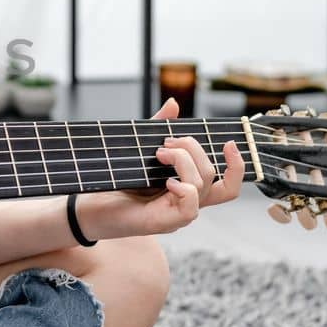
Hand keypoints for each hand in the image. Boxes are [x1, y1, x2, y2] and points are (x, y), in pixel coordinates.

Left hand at [75, 97, 244, 239]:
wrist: (90, 207)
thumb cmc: (116, 182)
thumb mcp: (140, 150)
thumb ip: (158, 128)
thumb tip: (173, 103)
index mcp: (188, 187)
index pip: (228, 184)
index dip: (237, 165)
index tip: (228, 142)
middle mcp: (187, 201)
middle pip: (214, 174)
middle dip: (193, 148)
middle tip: (165, 143)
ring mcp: (178, 213)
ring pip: (202, 183)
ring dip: (182, 160)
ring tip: (158, 154)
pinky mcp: (165, 223)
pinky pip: (190, 206)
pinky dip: (182, 188)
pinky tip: (165, 181)